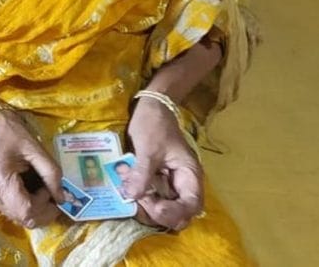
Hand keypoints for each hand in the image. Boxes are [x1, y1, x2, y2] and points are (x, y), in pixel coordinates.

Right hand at [0, 109, 65, 228]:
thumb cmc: (7, 132)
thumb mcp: (34, 147)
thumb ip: (51, 173)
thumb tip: (62, 198)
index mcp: (1, 183)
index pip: (27, 212)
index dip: (44, 207)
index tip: (50, 190)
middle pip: (25, 219)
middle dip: (44, 210)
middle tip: (51, 191)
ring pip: (20, 217)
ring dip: (37, 208)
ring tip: (41, 188)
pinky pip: (14, 209)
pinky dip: (28, 204)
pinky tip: (32, 188)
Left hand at [125, 98, 203, 231]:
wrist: (151, 105)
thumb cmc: (154, 124)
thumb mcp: (148, 148)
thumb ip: (142, 174)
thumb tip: (131, 197)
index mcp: (189, 175)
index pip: (191, 206)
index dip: (174, 213)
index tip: (154, 206)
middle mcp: (183, 183)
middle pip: (178, 213)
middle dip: (157, 212)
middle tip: (137, 197)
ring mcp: (171, 182)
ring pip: (164, 207)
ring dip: (146, 204)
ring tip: (129, 186)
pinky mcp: (158, 179)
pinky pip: (152, 195)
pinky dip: (140, 194)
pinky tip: (127, 183)